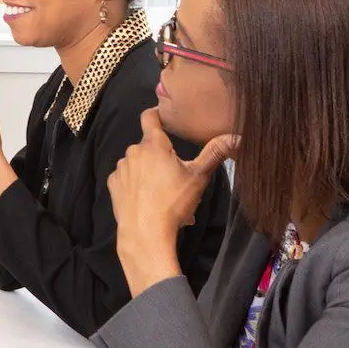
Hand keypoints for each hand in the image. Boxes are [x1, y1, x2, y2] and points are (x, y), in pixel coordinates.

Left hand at [107, 109, 238, 294]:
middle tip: (177, 177)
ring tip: (165, 194)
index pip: (149, 116)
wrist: (145, 233)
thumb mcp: (199, 177)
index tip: (163, 117)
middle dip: (161, 157)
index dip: (156, 114)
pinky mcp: (113, 184)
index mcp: (153, 145)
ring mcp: (121, 168)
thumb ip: (215, 153)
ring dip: (150, 172)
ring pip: (138, 163)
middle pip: (148, 146)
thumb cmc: (173, 203)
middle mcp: (133, 152)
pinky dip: (136, 184)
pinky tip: (148, 199)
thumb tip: (236, 136)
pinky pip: (127, 177)